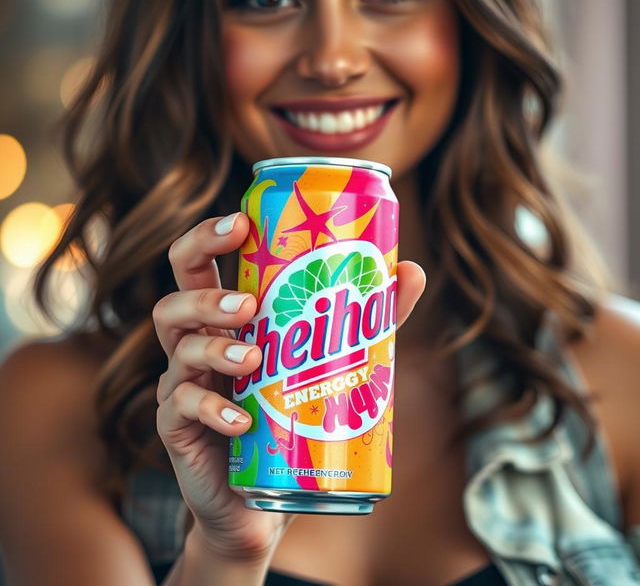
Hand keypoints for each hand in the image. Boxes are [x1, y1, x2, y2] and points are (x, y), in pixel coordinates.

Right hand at [153, 212, 424, 562]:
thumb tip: (412, 269)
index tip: (241, 222)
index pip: (199, 264)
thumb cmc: (294, 416)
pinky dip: (213, 410)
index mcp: (226, 320)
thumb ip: (369, 317)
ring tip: (252, 359)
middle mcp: (197, 345)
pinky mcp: (179, 429)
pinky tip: (242, 421)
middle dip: (203, 290)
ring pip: (178, 349)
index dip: (208, 237)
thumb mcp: (330, 361)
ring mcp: (182, 386)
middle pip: (173, 299)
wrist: (266, 496)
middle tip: (246, 304)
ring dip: (214, 349)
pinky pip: (183, 409)